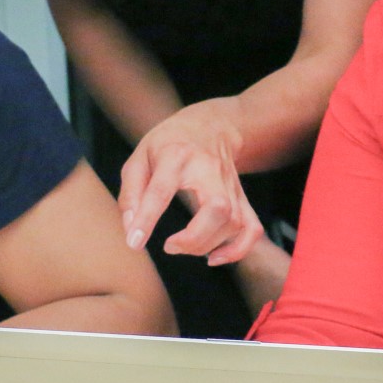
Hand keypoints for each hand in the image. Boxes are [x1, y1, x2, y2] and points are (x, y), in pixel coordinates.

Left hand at [119, 98, 263, 264]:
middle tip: (170, 245)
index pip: (162, 190)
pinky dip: (237, 250)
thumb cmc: (168, 144)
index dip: (147, 219)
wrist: (210, 125)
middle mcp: (208, 170)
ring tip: (183, 246)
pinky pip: (251, 229)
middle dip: (194, 238)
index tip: (135, 242)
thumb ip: (131, 194)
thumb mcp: (140, 158)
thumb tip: (132, 230)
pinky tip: (214, 257)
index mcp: (175, 156)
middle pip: (217, 208)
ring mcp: (230, 184)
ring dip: (208, 245)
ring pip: (234, 222)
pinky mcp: (241, 197)